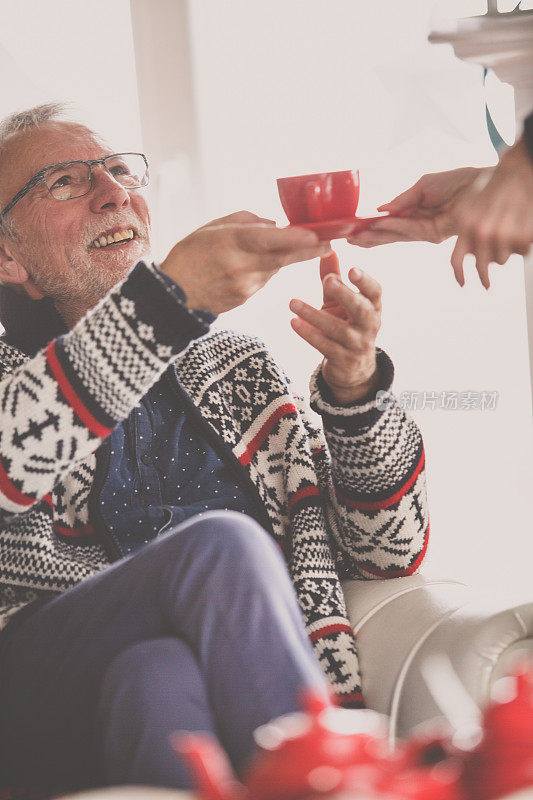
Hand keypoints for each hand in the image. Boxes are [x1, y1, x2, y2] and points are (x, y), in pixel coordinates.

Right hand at [159, 211, 329, 313]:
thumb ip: (245, 221)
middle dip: (308, 250)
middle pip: (283, 257)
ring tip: (279, 247)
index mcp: (231, 243)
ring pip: (275, 268)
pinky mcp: (246, 299)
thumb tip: (273, 223)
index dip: (296, 238)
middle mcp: (241, 266)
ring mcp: (245, 286)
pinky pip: (264, 280)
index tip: (317, 234)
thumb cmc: (189, 255)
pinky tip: (254, 265)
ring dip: (283, 257)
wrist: (172, 295)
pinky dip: (266, 270)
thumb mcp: (211, 228)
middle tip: (329, 243)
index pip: (270, 240)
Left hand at [289, 251, 381, 403]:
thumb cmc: (346, 324)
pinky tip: (293, 322)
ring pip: (337, 330)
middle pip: (361, 310)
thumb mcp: (341, 301)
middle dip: (345, 295)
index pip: (375, 292)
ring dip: (314, 315)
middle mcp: (369, 325)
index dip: (365, 281)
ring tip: (292, 303)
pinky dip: (308, 334)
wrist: (352, 368)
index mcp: (373, 307)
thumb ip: (334, 276)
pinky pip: (325, 346)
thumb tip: (327, 247)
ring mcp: (357, 344)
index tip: (352, 269)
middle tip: (328, 282)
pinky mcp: (343, 359)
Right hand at [347, 167, 483, 247]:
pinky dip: (393, 228)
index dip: (371, 227)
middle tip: (347, 241)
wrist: (479, 182)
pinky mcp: (435, 234)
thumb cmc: (455, 181)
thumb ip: (402, 200)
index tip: (353, 230)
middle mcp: (419, 225)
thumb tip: (380, 210)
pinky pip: (409, 230)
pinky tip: (377, 227)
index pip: (389, 223)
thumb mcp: (422, 186)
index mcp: (414, 213)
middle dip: (369, 238)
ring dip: (375, 237)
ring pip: (396, 236)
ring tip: (356, 239)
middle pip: (390, 235)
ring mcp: (426, 232)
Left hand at [450, 137, 532, 288]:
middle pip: (484, 266)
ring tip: (510, 233)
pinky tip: (522, 228)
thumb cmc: (496, 186)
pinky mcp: (522, 235)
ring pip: (503, 260)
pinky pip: (522, 251)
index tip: (463, 284)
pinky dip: (523, 244)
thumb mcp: (471, 205)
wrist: (519, 170)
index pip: (457, 260)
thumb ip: (467, 229)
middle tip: (487, 283)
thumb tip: (470, 255)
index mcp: (465, 224)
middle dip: (485, 274)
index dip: (459, 276)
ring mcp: (503, 235)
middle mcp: (482, 232)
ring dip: (506, 252)